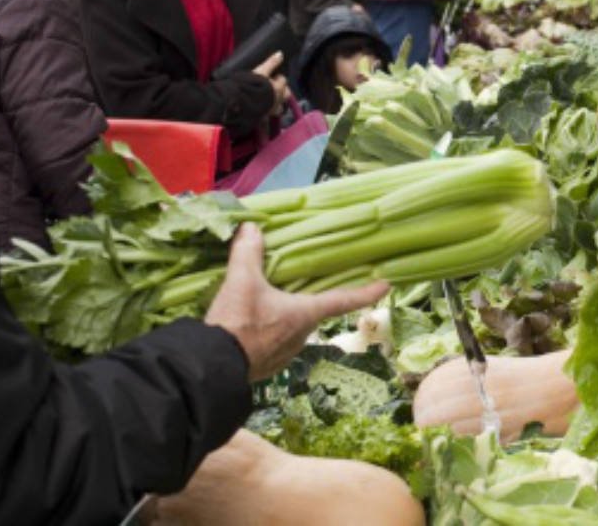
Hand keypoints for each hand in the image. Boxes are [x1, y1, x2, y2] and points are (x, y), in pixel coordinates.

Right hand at [205, 223, 389, 381]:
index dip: (366, 292)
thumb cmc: (236, 324)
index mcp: (305, 313)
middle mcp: (302, 335)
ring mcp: (286, 353)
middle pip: (314, 311)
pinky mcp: (269, 365)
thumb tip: (252, 227)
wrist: (211, 368)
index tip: (386, 286)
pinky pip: (276, 342)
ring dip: (286, 316)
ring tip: (265, 304)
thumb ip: (248, 253)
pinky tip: (252, 325)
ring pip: (293, 327)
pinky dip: (270, 331)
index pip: (344, 300)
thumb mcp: (241, 282)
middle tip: (301, 285)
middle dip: (311, 299)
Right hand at [253, 51, 288, 117]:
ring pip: (279, 108)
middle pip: (285, 95)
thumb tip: (280, 54)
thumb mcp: (260, 71)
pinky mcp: (262, 118)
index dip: (279, 78)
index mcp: (278, 88)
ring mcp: (270, 110)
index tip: (274, 76)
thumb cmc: (250, 85)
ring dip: (277, 104)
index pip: (283, 80)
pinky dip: (266, 115)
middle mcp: (277, 100)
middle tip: (275, 88)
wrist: (240, 103)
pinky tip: (261, 114)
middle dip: (283, 92)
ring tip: (270, 101)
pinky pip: (267, 118)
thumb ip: (271, 63)